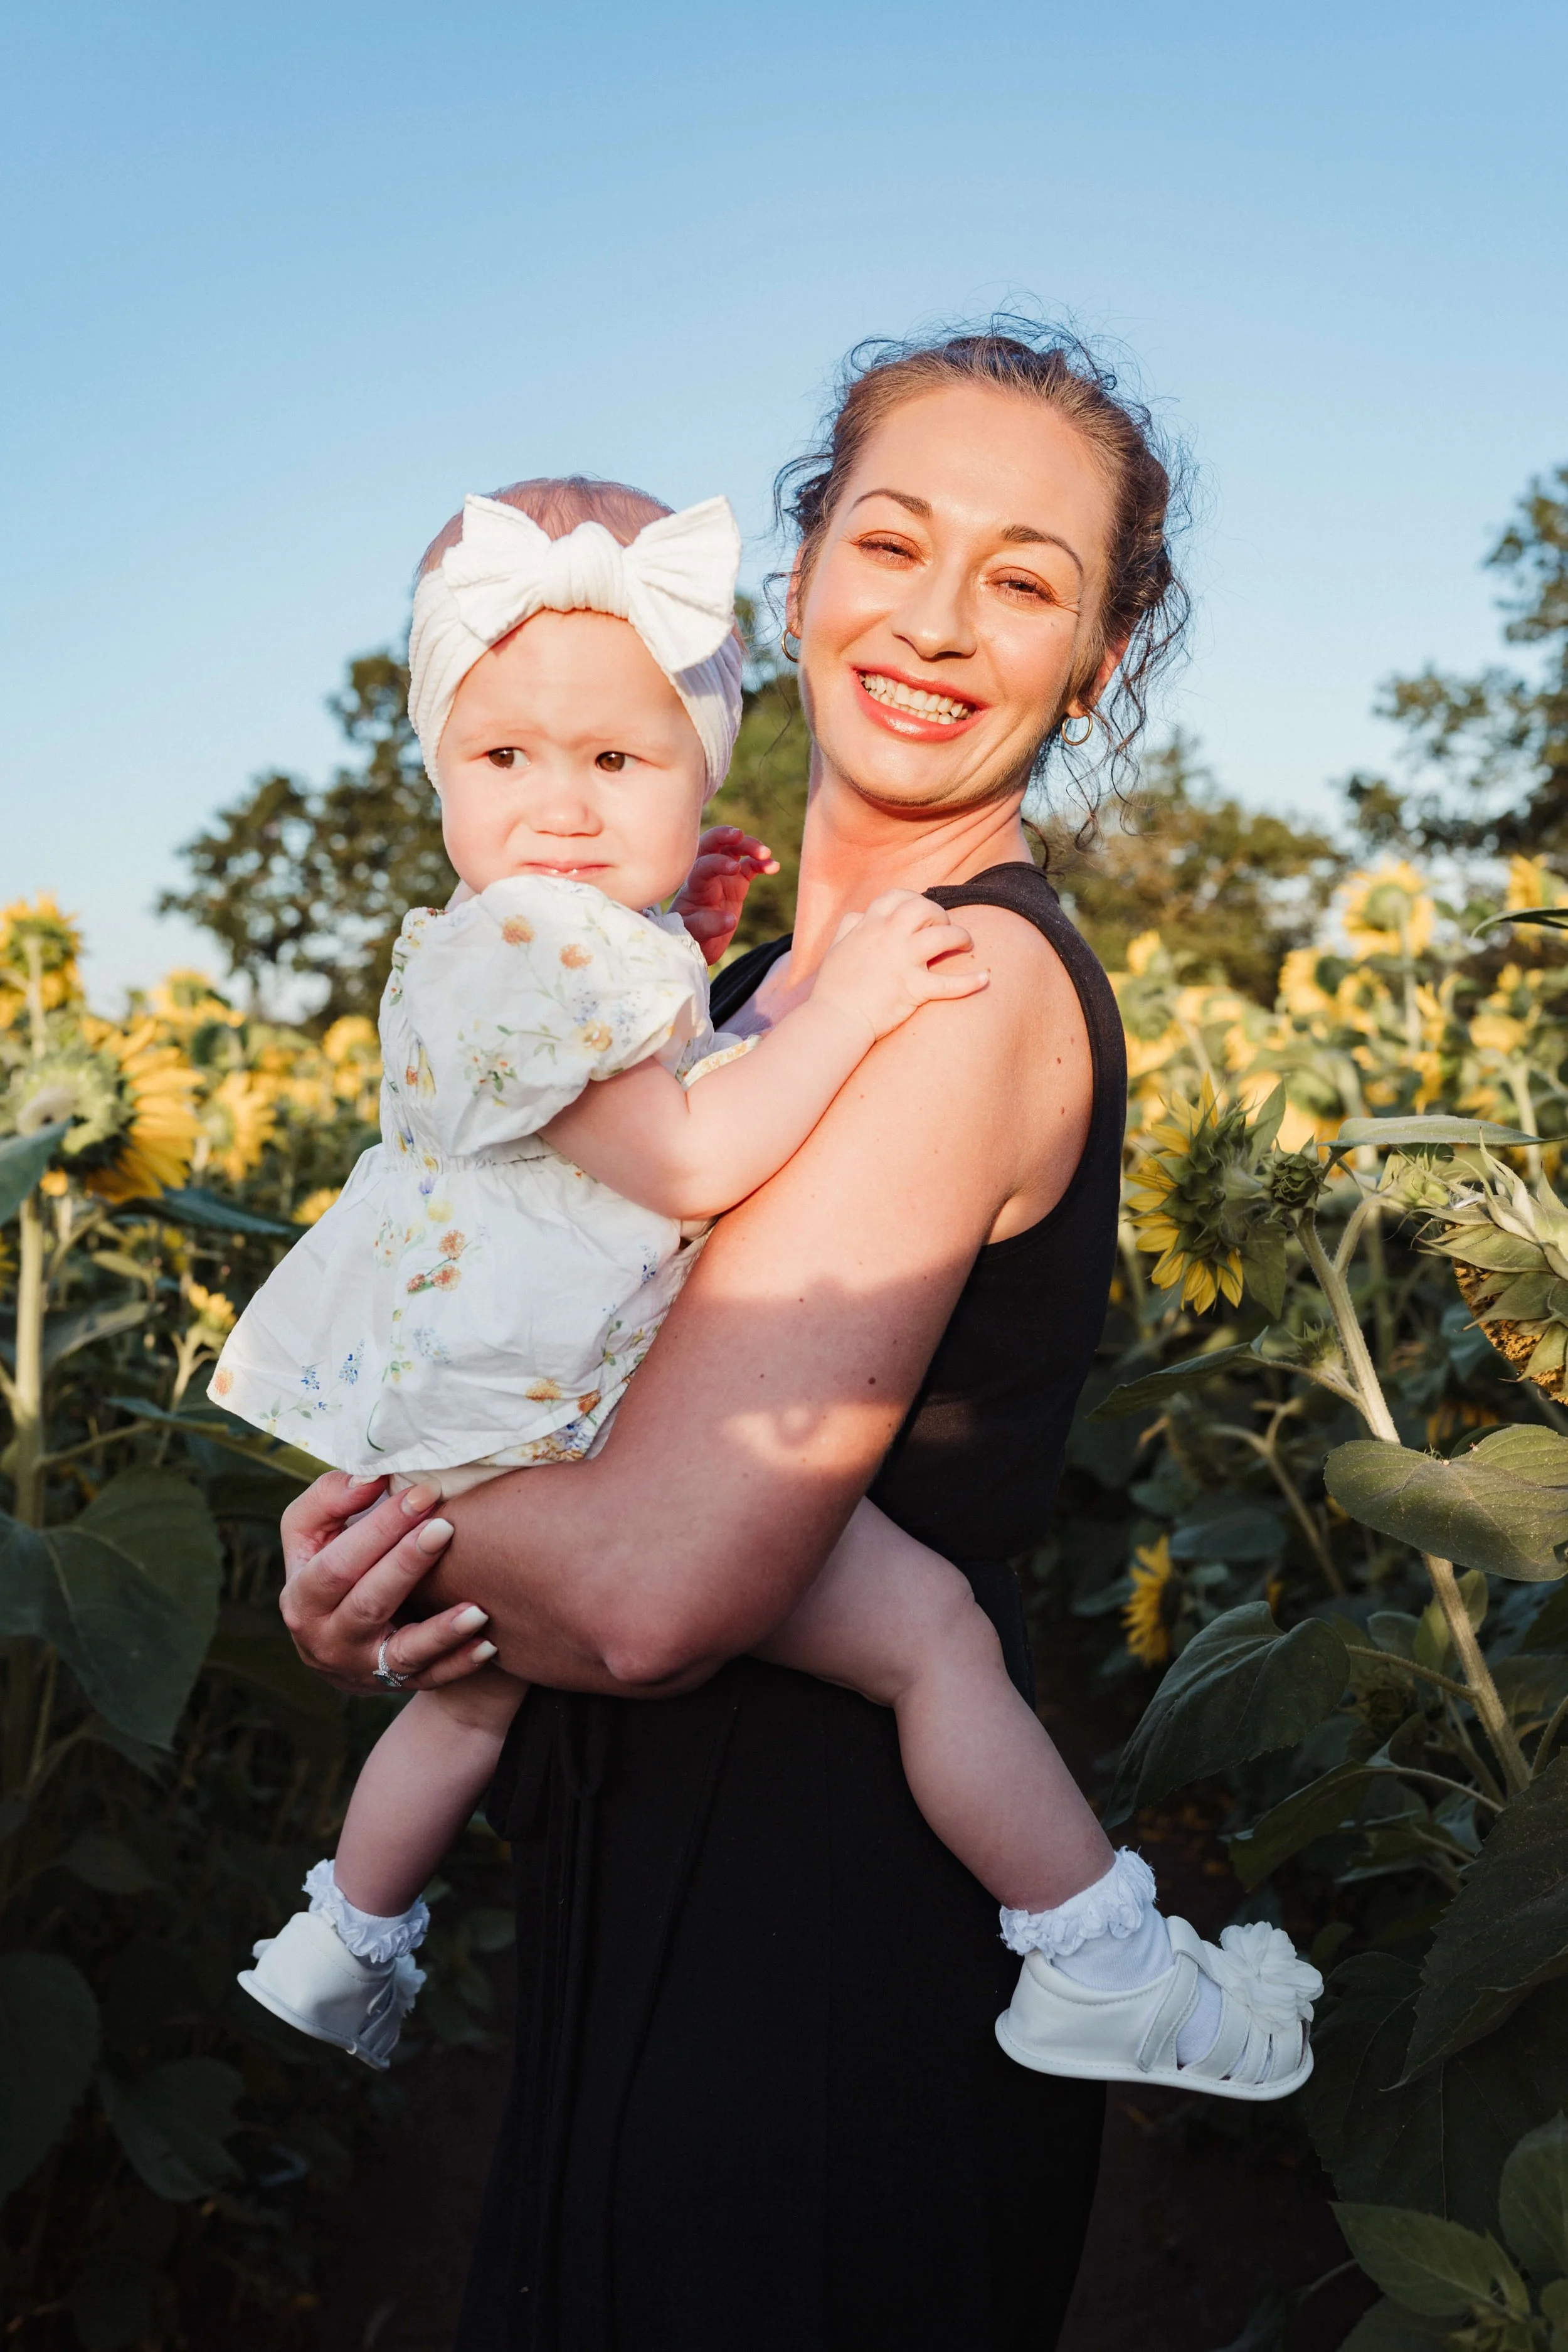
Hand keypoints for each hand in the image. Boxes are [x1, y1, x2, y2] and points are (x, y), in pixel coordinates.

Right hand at [278, 1473, 498, 1693]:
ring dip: (441, 1632)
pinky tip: (489, 1645)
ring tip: (477, 1609)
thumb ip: (330, 1498)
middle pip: (369, 1603)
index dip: (379, 1529)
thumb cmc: (330, 1565)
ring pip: (403, 1653)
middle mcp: (328, 1640)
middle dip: (407, 1563)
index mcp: (302, 1599)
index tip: (421, 1494)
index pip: (338, 1564)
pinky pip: (432, 1679)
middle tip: (445, 1526)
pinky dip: (460, 1664)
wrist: (336, 1637)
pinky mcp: (397, 1686)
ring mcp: (364, 1669)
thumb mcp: (311, 1532)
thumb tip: (370, 1478)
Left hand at [670, 826, 779, 965]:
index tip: (733, 867)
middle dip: (724, 836)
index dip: (717, 862)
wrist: (695, 941)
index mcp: (693, 886)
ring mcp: (723, 876)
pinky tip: (774, 867)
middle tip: (740, 835)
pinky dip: (762, 864)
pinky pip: (750, 866)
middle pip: (712, 845)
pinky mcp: (737, 883)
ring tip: (766, 854)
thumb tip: (730, 919)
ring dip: (749, 846)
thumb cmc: (689, 936)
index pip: (702, 865)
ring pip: (734, 850)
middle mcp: (707, 875)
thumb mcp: (693, 935)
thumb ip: (708, 926)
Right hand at [811, 890, 988, 1045]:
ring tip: (967, 945)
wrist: (835, 1019)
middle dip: (940, 914)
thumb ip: (849, 926)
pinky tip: (985, 979)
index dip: (913, 900)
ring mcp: (902, 961)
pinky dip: (970, 982)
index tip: (921, 913)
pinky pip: (949, 984)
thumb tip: (860, 915)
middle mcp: (887, 937)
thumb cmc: (834, 988)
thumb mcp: (836, 947)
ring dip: (961, 937)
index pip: (896, 897)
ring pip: (943, 936)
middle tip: (945, 928)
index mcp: (869, 926)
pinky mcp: (913, 988)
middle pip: (924, 908)